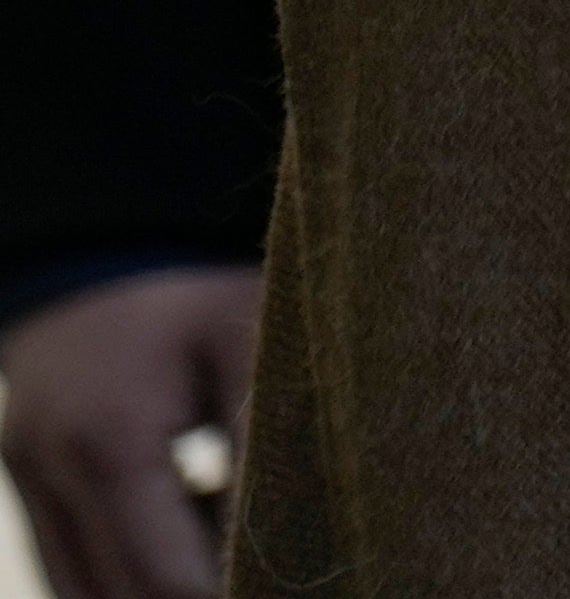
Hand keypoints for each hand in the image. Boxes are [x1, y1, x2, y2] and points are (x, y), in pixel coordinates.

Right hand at [1, 269, 259, 598]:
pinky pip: (74, 566)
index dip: (229, 597)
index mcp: (111, 444)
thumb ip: (264, 434)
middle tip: (268, 582)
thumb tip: (295, 532)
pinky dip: (130, 574)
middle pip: (123, 597)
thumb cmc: (192, 295)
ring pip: (90, 593)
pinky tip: (199, 541)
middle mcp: (53, 478)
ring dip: (159, 590)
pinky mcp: (28, 490)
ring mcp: (30, 488)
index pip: (167, 577)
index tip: (292, 587)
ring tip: (235, 564)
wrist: (101, 252)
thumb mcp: (246, 341)